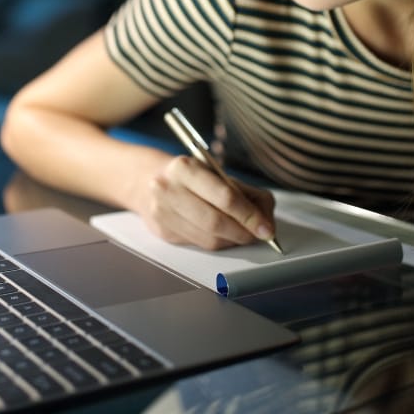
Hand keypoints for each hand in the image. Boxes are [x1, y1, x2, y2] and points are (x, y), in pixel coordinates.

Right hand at [139, 154, 276, 250]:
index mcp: (185, 168)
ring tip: (242, 234)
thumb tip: (266, 221)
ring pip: (208, 239)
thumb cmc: (190, 177)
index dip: (249, 216)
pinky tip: (222, 235)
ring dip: (232, 241)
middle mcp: (168, 189)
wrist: (147, 182)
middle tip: (258, 235)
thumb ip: (246, 193)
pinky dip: (217, 243)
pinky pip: (199, 245)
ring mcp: (162, 212)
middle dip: (243, 233)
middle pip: (215, 222)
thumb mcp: (217, 173)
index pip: (224, 197)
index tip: (266, 228)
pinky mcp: (162, 232)